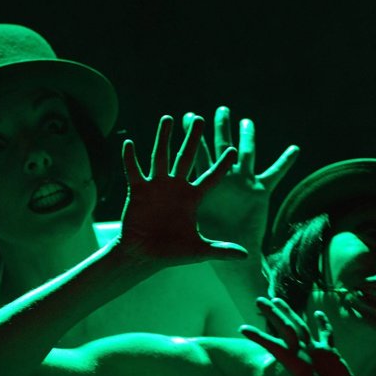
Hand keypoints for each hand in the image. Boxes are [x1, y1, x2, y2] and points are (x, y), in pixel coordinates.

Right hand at [120, 115, 244, 265]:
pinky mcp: (138, 190)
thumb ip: (221, 249)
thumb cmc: (172, 253)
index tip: (232, 149)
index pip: (211, 177)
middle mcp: (176, 187)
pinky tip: (128, 143)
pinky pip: (133, 171)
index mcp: (193, 198)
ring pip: (161, 157)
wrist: (144, 256)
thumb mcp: (199, 250)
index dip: (221, 165)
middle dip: (192, 139)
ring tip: (168, 118)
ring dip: (163, 138)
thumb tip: (246, 256)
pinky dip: (130, 158)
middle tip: (199, 119)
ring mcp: (156, 187)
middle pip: (186, 158)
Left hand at [183, 106, 298, 253]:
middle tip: (219, 110)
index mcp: (205, 186)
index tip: (188, 116)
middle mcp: (225, 180)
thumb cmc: (209, 245)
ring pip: (246, 153)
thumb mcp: (194, 235)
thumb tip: (163, 224)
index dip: (194, 138)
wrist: (231, 257)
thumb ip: (183, 221)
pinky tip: (295, 149)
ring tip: (246, 121)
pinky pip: (275, 173)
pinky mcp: (260, 192)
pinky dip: (285, 162)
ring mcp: (243, 184)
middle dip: (220, 128)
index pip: (199, 156)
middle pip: (220, 148)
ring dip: (248, 137)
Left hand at [240, 297, 366, 375]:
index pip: (275, 347)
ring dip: (290, 314)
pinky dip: (323, 324)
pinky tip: (317, 313)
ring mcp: (317, 354)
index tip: (243, 329)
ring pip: (301, 328)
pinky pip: (326, 335)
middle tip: (259, 300)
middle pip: (286, 330)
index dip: (260, 337)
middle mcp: (304, 357)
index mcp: (297, 367)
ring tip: (278, 300)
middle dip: (273, 315)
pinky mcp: (332, 354)